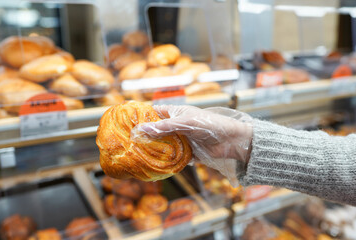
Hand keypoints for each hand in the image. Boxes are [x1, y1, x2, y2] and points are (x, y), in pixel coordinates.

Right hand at [131, 105, 252, 186]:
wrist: (231, 140)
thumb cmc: (209, 124)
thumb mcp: (185, 123)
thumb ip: (164, 127)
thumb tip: (140, 130)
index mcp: (174, 112)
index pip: (152, 112)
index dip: (139, 116)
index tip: (124, 122)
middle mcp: (175, 125)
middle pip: (154, 130)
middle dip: (143, 136)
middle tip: (126, 143)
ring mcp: (180, 139)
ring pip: (161, 144)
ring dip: (152, 149)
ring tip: (135, 155)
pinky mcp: (185, 152)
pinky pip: (171, 156)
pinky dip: (163, 160)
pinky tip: (152, 165)